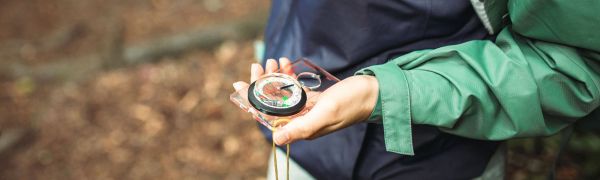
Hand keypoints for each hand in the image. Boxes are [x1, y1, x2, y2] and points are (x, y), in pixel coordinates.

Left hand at [232, 58, 378, 144]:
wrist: (373, 94)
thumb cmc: (351, 104)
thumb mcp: (325, 114)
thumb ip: (301, 127)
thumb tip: (275, 138)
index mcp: (301, 128)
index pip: (268, 116)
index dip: (252, 101)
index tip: (240, 85)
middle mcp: (302, 121)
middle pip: (273, 103)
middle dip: (262, 84)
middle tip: (258, 65)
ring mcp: (308, 110)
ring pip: (283, 94)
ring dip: (274, 76)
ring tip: (273, 60)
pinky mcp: (315, 100)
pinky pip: (295, 88)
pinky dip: (288, 75)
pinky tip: (286, 62)